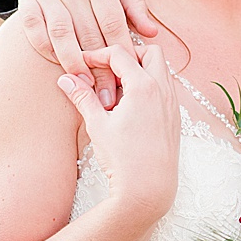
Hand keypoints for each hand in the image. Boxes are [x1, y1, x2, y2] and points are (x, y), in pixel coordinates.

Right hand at [22, 0, 159, 106]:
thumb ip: (136, 5)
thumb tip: (152, 34)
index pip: (113, 24)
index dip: (122, 52)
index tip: (129, 77)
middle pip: (88, 34)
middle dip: (100, 67)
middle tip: (109, 94)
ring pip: (60, 34)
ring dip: (72, 63)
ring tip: (84, 86)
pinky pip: (33, 28)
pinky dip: (45, 48)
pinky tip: (59, 64)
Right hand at [57, 42, 178, 223]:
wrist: (149, 187)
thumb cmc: (123, 158)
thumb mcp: (97, 124)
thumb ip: (82, 97)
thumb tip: (66, 78)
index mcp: (145, 87)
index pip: (121, 53)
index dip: (98, 54)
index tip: (83, 63)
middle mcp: (164, 90)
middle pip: (150, 52)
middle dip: (127, 54)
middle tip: (105, 70)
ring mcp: (173, 103)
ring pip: (160, 70)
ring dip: (139, 70)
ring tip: (115, 89)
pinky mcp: (174, 116)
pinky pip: (165, 88)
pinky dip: (149, 85)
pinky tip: (129, 104)